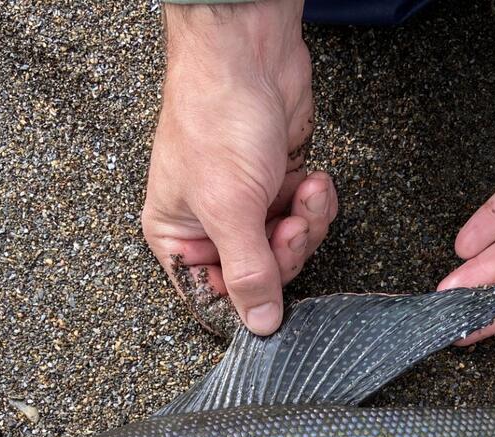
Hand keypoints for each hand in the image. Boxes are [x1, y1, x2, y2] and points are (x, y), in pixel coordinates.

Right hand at [143, 0, 337, 334]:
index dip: (248, 299)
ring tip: (304, 192)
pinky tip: (312, 178)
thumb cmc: (216, 118)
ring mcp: (246, 203)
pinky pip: (305, 215)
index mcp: (178, 238)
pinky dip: (315, 201)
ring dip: (306, 223)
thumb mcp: (229, 207)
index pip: (214, 298)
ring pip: (288, 246)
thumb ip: (248, 273)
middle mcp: (209, 225)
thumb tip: (260, 326)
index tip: (272, 291)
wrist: (247, 52)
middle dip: (286, 251)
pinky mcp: (277, 182)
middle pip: (260, 275)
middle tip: (291, 224)